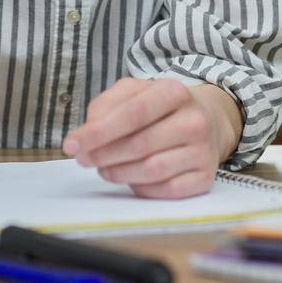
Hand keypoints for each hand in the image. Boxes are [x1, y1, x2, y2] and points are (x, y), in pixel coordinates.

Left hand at [62, 77, 243, 198]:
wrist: (210, 120)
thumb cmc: (161, 107)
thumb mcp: (134, 92)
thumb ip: (106, 106)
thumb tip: (86, 134)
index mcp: (174, 92)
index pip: (132, 114)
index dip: (98, 132)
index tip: (71, 144)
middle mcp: (194, 121)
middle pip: (139, 145)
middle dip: (103, 155)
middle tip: (83, 159)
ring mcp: (203, 151)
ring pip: (151, 170)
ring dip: (118, 173)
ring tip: (104, 168)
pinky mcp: (206, 177)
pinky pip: (167, 190)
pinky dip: (142, 188)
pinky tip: (130, 179)